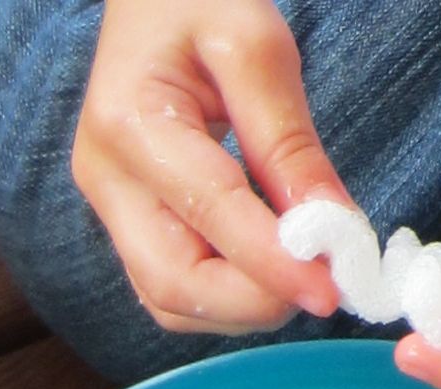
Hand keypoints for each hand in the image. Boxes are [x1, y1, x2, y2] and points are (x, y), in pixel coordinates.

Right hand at [72, 0, 346, 333]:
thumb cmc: (199, 2)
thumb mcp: (257, 47)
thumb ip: (290, 142)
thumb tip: (333, 229)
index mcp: (130, 122)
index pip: (210, 213)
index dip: (274, 264)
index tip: (333, 290)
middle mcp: (107, 178)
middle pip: (172, 284)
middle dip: (254, 302)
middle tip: (324, 287)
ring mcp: (111, 207)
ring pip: (170, 300)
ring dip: (243, 308)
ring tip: (302, 273)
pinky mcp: (128, 223)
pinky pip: (173, 288)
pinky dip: (227, 297)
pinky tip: (270, 269)